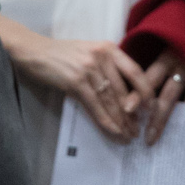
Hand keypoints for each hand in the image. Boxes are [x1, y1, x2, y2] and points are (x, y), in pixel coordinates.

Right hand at [2, 20, 148, 140]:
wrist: (34, 51)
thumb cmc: (61, 54)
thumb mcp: (89, 53)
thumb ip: (106, 66)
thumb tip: (122, 93)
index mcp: (109, 48)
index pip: (135, 71)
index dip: (145, 91)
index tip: (151, 108)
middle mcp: (102, 57)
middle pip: (124, 90)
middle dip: (132, 114)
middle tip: (137, 130)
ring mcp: (89, 69)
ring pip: (111, 100)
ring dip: (121, 121)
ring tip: (127, 135)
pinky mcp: (76, 82)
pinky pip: (95, 105)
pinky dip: (105, 120)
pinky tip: (113, 131)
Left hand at [137, 46, 184, 144]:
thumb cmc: (178, 55)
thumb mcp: (163, 59)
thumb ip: (148, 77)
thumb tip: (128, 104)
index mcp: (168, 58)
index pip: (150, 79)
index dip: (138, 94)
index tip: (128, 110)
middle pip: (169, 97)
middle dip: (157, 120)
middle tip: (149, 140)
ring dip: (178, 123)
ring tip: (167, 139)